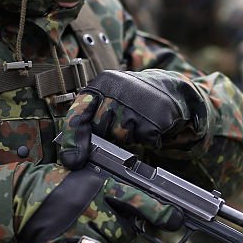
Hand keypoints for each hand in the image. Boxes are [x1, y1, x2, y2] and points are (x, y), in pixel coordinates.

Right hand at [17, 168, 182, 242]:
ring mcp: (71, 227)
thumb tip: (153, 214)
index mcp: (101, 185)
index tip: (175, 221)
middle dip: (121, 238)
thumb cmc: (62, 186)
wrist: (19, 194)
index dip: (159, 212)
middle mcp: (90, 206)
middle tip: (105, 229)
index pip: (138, 199)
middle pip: (124, 236)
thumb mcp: (93, 177)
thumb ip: (119, 193)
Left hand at [58, 70, 207, 169]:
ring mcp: (139, 103)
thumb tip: (71, 158)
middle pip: (101, 129)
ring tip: (138, 120)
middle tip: (122, 121)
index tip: (71, 160)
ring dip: (129, 137)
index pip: (79, 113)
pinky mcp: (156, 117)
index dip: (73, 139)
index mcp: (102, 82)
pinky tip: (151, 125)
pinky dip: (147, 138)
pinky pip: (143, 140)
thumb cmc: (132, 98)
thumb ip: (86, 122)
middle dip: (108, 133)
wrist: (171, 89)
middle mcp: (119, 89)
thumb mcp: (107, 99)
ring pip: (122, 138)